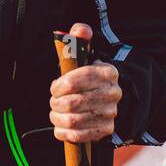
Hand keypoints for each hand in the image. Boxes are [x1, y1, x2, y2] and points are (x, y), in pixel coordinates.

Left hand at [49, 22, 121, 144]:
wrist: (105, 97)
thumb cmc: (88, 75)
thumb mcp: (85, 55)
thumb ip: (80, 39)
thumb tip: (79, 29)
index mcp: (109, 72)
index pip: (82, 78)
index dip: (62, 84)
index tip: (54, 87)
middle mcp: (113, 94)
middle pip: (75, 102)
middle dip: (57, 102)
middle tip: (53, 100)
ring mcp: (110, 113)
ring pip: (74, 120)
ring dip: (58, 117)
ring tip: (55, 112)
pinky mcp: (105, 130)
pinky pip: (78, 136)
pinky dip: (63, 132)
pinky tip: (59, 126)